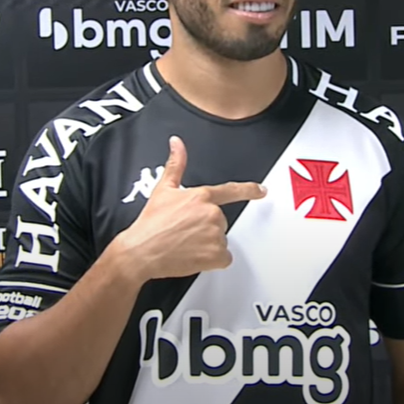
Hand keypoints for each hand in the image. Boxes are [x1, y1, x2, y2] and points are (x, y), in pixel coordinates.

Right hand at [114, 135, 266, 281]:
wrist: (141, 251)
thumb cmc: (151, 224)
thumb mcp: (163, 190)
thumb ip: (176, 164)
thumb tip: (177, 143)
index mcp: (201, 196)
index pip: (231, 191)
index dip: (249, 190)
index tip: (262, 191)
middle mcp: (212, 214)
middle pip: (221, 221)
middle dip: (206, 228)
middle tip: (185, 232)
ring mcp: (215, 234)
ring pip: (221, 240)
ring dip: (208, 245)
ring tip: (185, 244)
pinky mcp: (215, 255)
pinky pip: (224, 258)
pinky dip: (212, 261)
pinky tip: (194, 257)